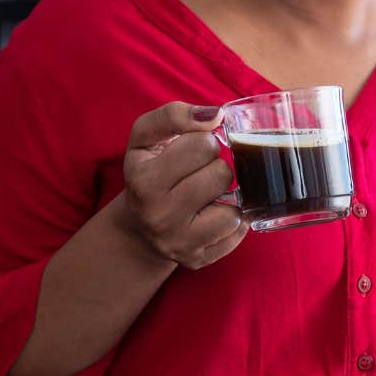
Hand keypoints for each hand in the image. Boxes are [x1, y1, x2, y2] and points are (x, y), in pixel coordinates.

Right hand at [112, 101, 245, 269]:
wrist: (138, 226)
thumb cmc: (148, 170)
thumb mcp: (146, 137)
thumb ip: (174, 115)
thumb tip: (216, 115)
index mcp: (145, 181)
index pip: (202, 145)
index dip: (202, 142)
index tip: (190, 151)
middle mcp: (159, 216)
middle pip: (222, 175)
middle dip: (215, 168)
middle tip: (198, 174)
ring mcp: (179, 242)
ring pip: (233, 210)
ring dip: (226, 197)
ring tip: (207, 195)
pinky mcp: (198, 260)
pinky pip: (237, 234)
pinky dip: (232, 221)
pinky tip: (213, 215)